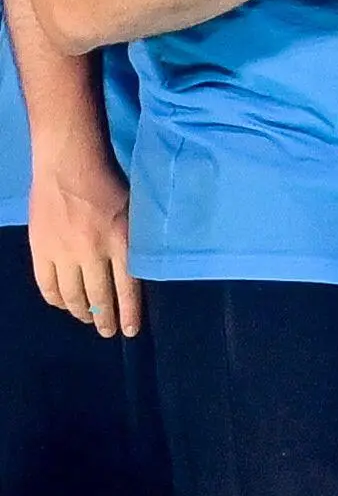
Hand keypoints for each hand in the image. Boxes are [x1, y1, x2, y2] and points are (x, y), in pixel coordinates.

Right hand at [27, 147, 136, 338]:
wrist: (69, 163)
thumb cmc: (110, 182)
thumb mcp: (136, 212)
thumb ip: (137, 242)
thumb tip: (139, 272)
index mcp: (121, 242)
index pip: (128, 289)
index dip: (128, 314)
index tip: (130, 331)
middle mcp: (92, 251)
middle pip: (99, 296)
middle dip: (104, 318)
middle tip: (107, 332)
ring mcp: (63, 251)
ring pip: (71, 294)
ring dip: (80, 311)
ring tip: (87, 318)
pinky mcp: (40, 248)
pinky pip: (46, 283)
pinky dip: (55, 299)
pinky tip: (62, 304)